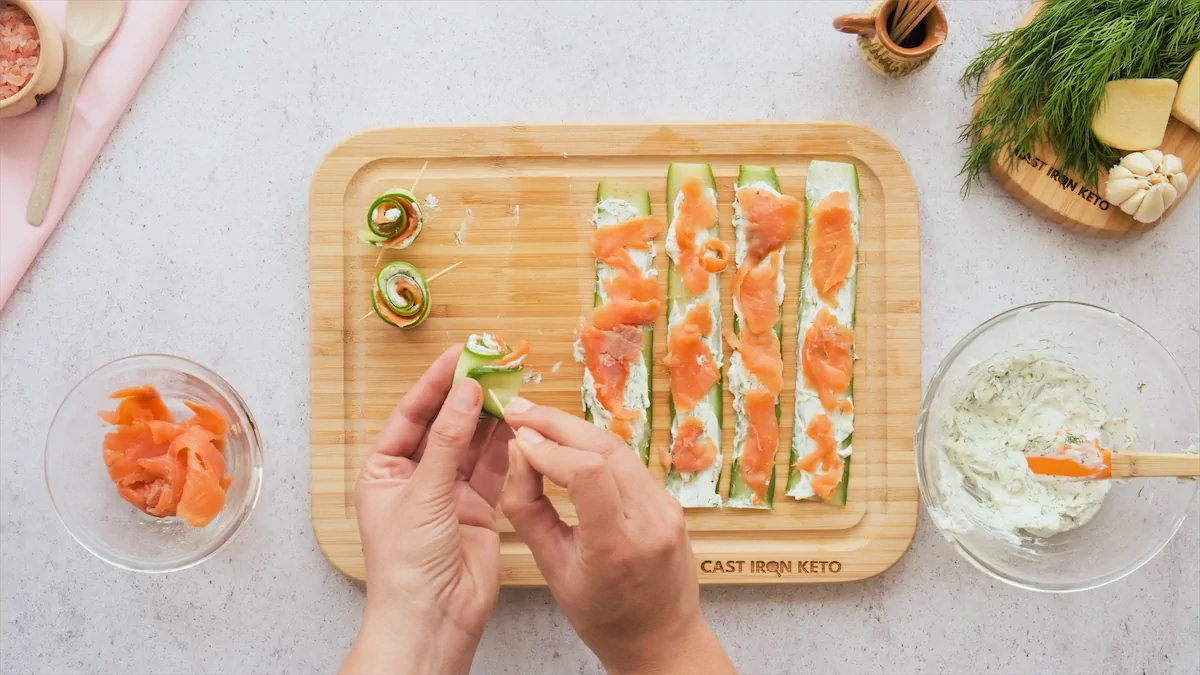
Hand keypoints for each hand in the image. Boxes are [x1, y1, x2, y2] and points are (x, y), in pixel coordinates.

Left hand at [341, 345, 511, 674]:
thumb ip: (448, 440)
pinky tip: (516, 422)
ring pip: (471, 444)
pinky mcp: (477, 509)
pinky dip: (504, 446)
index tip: (460, 354)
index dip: (436, 383)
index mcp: (383, 472)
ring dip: (489, 416)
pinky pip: (492, 468)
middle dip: (466, 395)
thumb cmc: (406, 567)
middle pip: (444, 424)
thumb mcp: (424, 494)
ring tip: (509, 384)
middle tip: (491, 363)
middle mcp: (415, 479)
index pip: (411, 414)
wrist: (432, 619)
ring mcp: (447, 494)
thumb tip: (466, 393)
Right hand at [501, 399, 734, 674]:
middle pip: (603, 447)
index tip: (520, 439)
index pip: (585, 473)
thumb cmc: (603, 616)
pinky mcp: (670, 502)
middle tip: (520, 411)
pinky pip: (629, 463)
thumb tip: (520, 453)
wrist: (661, 639)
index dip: (548, 447)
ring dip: (575, 429)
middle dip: (557, 423)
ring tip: (538, 421)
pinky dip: (595, 447)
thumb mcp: (552, 570)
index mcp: (616, 547)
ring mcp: (666, 509)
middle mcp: (649, 522)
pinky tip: (569, 443)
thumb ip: (528, 510)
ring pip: (618, 447)